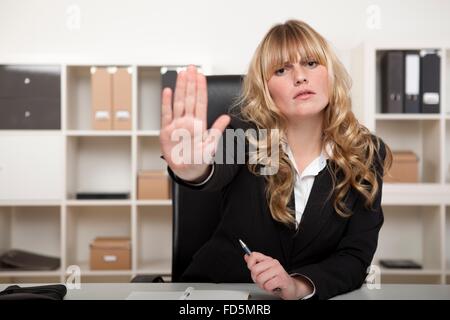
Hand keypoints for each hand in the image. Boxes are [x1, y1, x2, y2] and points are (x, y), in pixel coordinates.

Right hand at [159, 65, 230, 181]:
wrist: (187, 170)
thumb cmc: (199, 158)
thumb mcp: (211, 144)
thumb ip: (217, 130)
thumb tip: (226, 118)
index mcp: (199, 123)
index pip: (200, 102)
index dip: (201, 88)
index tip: (201, 76)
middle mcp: (188, 121)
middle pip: (189, 98)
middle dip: (190, 83)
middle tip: (191, 68)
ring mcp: (176, 124)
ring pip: (179, 103)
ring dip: (180, 88)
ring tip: (181, 75)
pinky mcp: (166, 131)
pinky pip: (166, 115)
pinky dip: (166, 103)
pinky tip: (168, 91)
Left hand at [244, 252, 312, 299]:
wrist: (290, 287)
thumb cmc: (276, 280)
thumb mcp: (264, 271)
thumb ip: (255, 264)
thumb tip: (246, 256)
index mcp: (268, 260)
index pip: (254, 255)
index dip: (250, 264)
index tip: (252, 269)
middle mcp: (273, 263)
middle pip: (254, 269)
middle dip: (256, 279)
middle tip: (262, 281)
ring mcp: (278, 270)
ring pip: (260, 279)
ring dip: (263, 285)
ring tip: (268, 284)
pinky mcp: (282, 279)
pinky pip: (268, 285)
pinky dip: (269, 289)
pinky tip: (273, 287)